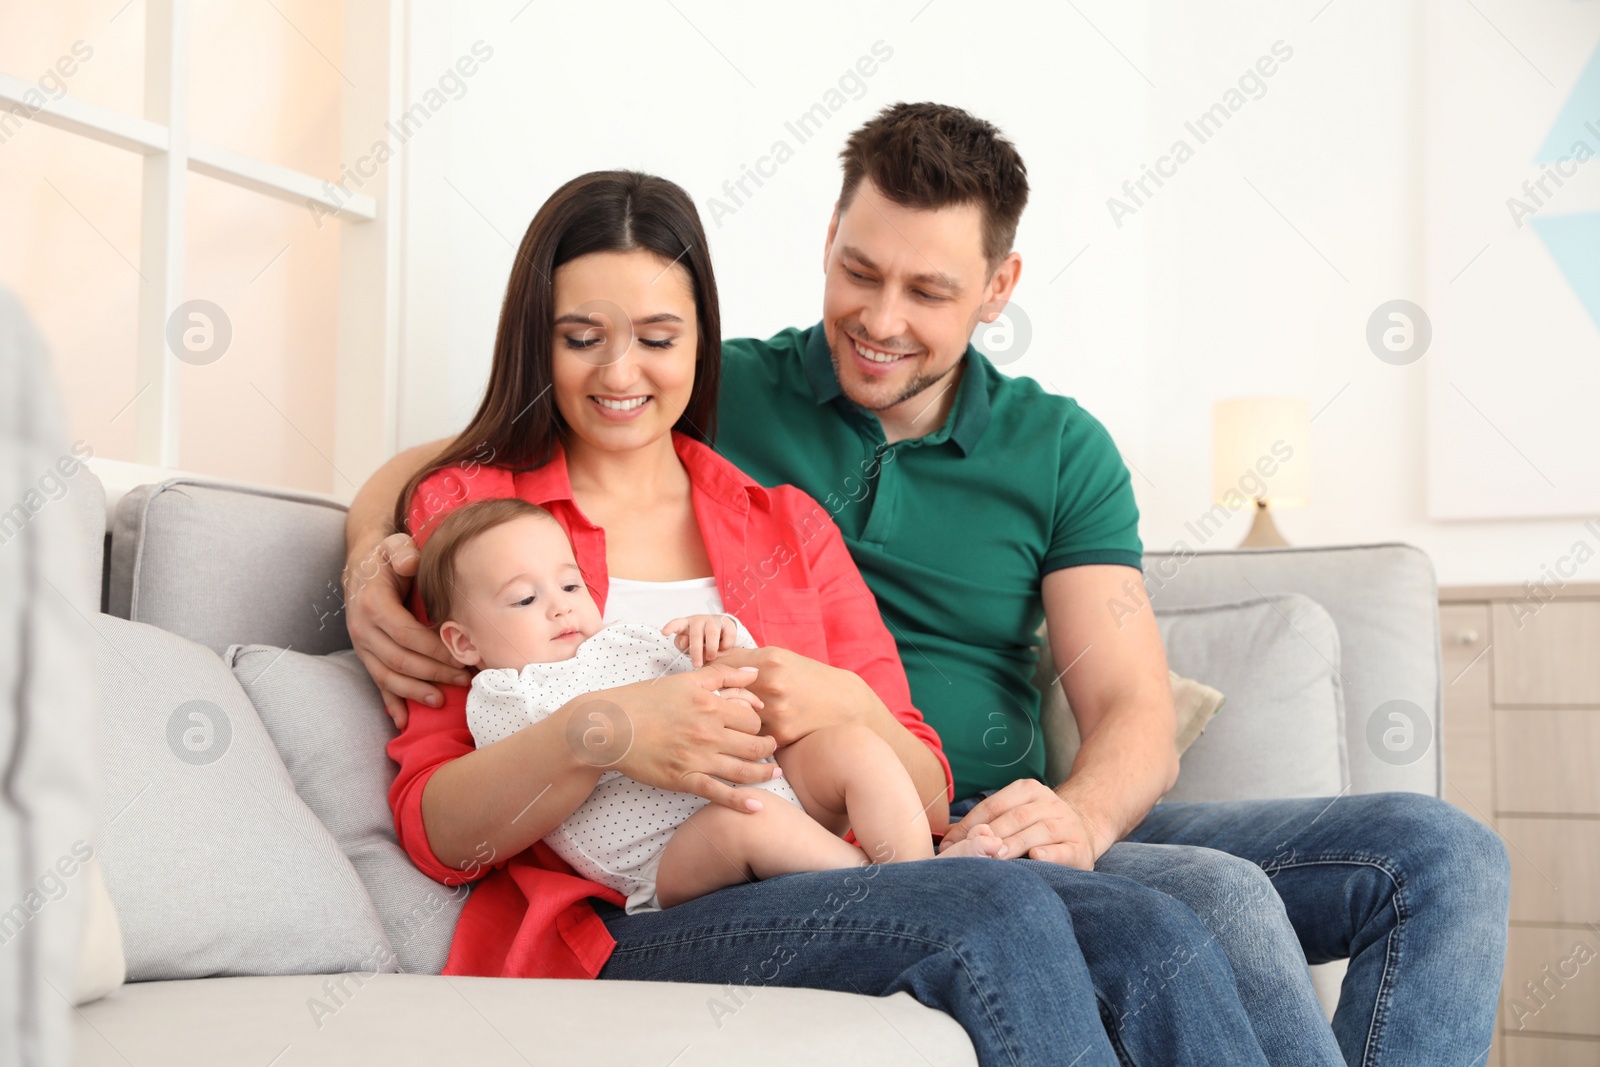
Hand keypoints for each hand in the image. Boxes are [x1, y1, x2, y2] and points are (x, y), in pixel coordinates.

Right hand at [344, 531, 470, 728]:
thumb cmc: (386, 557)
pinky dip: (390, 703)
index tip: (460, 656)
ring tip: (441, 701)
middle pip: (400, 659)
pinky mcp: (366, 655)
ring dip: (414, 691)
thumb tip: (412, 561)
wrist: (362, 566)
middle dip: (433, 673)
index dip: (433, 648)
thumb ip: (402, 552)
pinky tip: (403, 721)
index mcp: (372, 604)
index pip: (405, 634)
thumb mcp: (393, 546)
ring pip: (387, 676)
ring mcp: (362, 645)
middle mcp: (362, 628)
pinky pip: (377, 683)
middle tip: (464, 679)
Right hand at [601, 662, 783, 812]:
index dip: (759, 722)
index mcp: (710, 706)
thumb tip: (753, 673)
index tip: (760, 726)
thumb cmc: (645, 699)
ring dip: (765, 773)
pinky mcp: (683, 780)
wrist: (609, 727)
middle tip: (773, 748)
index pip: (752, 718)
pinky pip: (718, 793)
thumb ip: (723, 674)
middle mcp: (707, 733)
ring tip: (775, 774)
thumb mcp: (685, 680)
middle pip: (754, 744)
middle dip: (769, 747)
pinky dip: (740, 802)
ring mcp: (696, 759)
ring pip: (743, 770)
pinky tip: (757, 807)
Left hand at [662, 614, 737, 667]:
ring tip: (711, 657)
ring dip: (711, 648)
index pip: (677, 624)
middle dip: (696, 651)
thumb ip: (685, 646)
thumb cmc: (701, 641)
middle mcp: (699, 621)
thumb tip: (684, 642)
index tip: (664, 632)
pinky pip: (727, 635)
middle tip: (697, 665)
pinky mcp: (727, 624)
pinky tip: (723, 648)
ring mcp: (713, 621)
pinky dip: (725, 645)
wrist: (722, 634)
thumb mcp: (690, 646)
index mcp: (686, 625)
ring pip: (711, 633)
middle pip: (695, 634)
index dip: (670, 627)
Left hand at [712, 646, 864, 745]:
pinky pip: (752, 735)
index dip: (711, 675)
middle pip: (723, 692)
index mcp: (770, 660)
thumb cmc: (810, 678)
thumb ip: (747, 659)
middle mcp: (772, 683)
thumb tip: (711, 659)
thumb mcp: (782, 658)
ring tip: (727, 719)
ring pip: (735, 716)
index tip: (707, 681)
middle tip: (710, 704)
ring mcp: (776, 711)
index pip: (721, 666)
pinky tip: (751, 732)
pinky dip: (748, 734)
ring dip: (730, 718)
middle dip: (715, 698)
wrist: (846, 704)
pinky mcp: (781, 734)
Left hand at [938, 779, 1107, 868]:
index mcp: (1028, 790)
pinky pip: (1064, 849)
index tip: (950, 844)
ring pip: (1038, 831)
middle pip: (1015, 817)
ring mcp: (1066, 824)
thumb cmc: (1037, 826)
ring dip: (1015, 843)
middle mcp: (1049, 803)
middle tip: (973, 851)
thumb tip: (947, 840)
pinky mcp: (1080, 847)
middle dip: (991, 835)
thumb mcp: (1015, 814)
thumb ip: (987, 823)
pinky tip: (1036, 857)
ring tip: (997, 855)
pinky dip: (1049, 853)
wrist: (1084, 828)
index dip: (970, 824)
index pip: (994, 805)